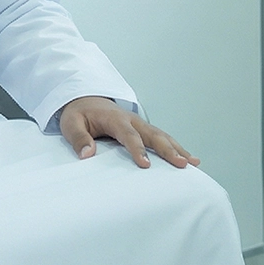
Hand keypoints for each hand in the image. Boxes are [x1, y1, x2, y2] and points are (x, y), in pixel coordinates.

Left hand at [58, 96, 197, 168]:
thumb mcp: (71, 124)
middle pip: (154, 135)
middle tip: (182, 164)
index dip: (137, 149)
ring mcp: (140, 124)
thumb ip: (78, 138)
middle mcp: (132, 120)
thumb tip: (87, 154)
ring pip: (162, 136)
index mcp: (115, 119)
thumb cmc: (79, 114)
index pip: (129, 135)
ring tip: (193, 163)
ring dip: (177, 149)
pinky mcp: (144, 129)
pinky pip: (162, 138)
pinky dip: (176, 147)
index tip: (145, 165)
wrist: (86, 99)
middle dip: (169, 150)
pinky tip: (189, 159)